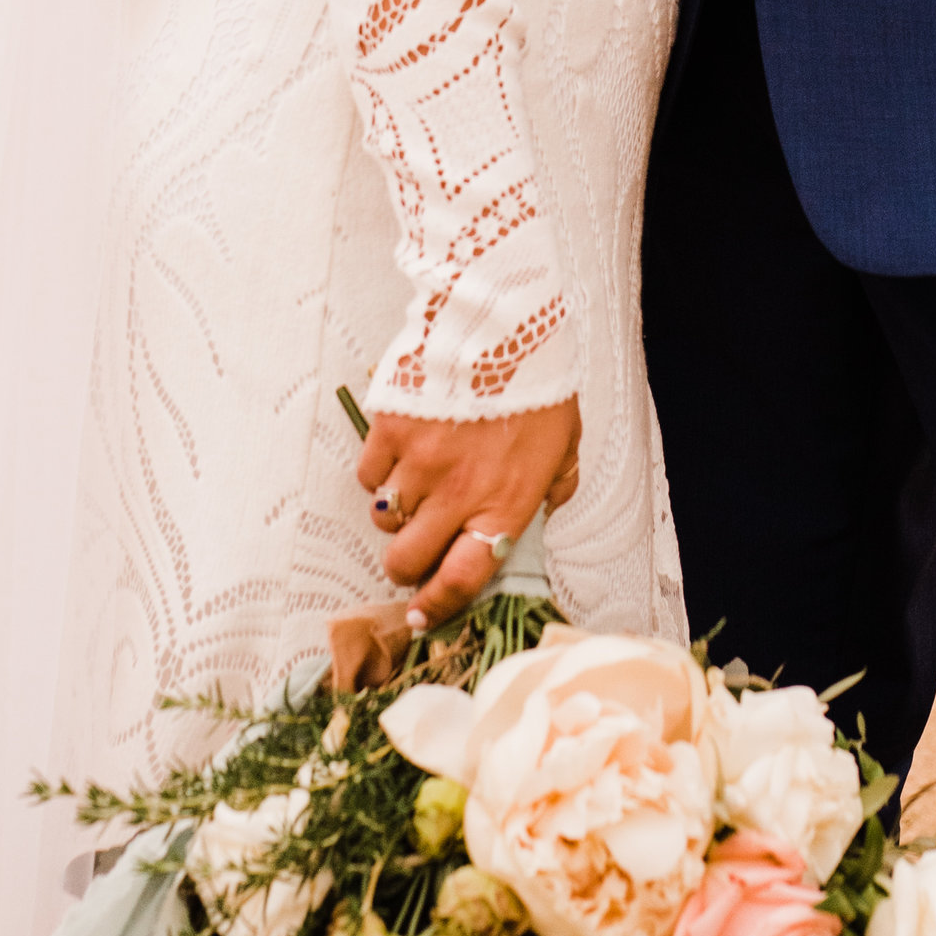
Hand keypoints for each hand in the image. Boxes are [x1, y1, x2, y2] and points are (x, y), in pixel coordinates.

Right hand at [355, 399, 581, 627]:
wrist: (504, 323)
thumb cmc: (539, 383)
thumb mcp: (565, 444)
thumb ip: (554, 487)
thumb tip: (540, 513)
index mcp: (505, 504)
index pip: (462, 577)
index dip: (437, 603)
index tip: (422, 612)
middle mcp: (458, 493)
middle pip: (406, 559)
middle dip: (405, 563)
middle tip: (413, 547)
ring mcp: (420, 462)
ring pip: (385, 518)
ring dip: (396, 514)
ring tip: (414, 489)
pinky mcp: (392, 430)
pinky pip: (370, 474)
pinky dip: (380, 472)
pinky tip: (401, 453)